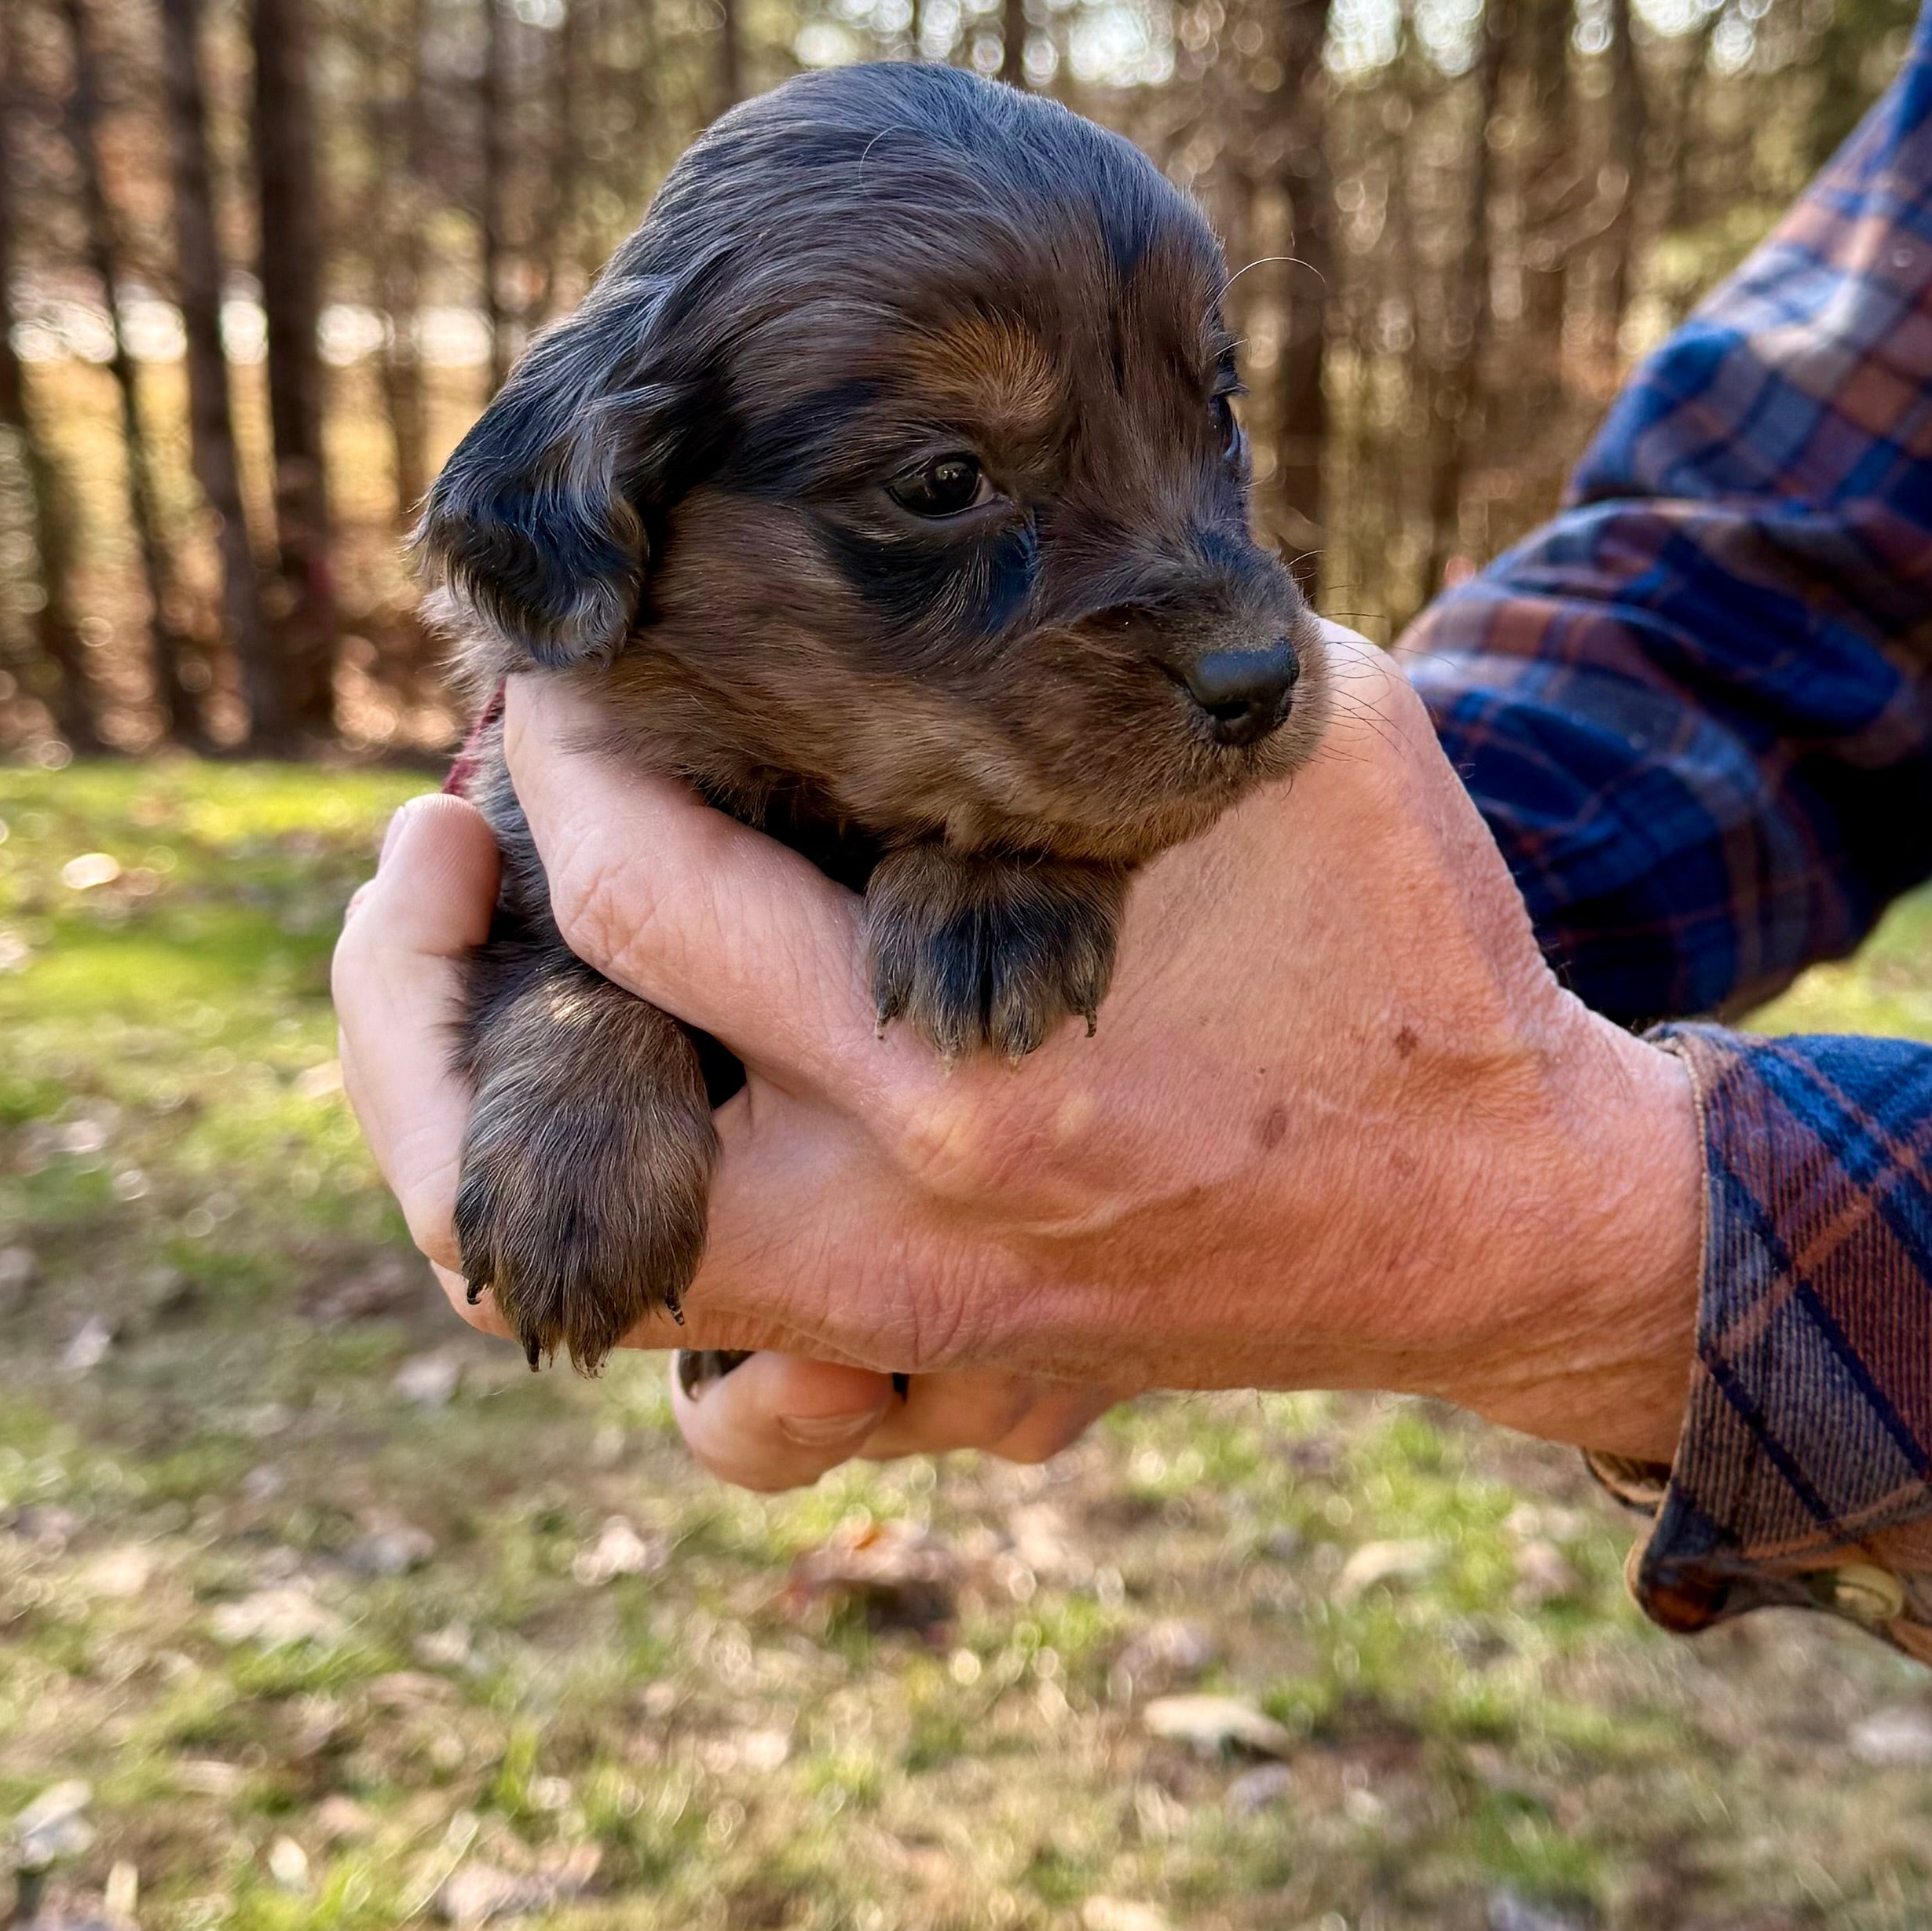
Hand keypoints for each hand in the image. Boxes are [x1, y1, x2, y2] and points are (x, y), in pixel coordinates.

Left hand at [334, 625, 1701, 1476]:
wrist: (1511, 1210)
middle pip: (513, 1150)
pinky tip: (655, 1145)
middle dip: (419, 969)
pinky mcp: (944, 1386)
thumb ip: (1117, 646)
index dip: (558, 762)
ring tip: (487, 999)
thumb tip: (971, 521)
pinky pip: (725, 1409)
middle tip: (435, 846)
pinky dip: (649, 1291)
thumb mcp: (1293, 733)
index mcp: (972, 1062)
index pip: (643, 900)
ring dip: (478, 1143)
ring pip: (574, 1306)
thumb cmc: (1409, 947)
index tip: (550, 687)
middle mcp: (900, 1233)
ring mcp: (908, 1340)